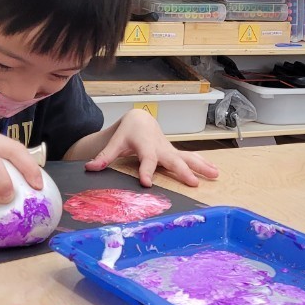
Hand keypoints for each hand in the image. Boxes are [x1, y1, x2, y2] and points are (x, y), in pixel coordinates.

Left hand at [84, 109, 218, 186]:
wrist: (141, 120)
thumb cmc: (129, 132)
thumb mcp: (115, 143)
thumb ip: (104, 156)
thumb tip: (90, 167)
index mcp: (145, 146)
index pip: (146, 160)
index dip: (146, 171)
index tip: (147, 183)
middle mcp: (161, 148)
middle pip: (173, 160)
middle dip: (183, 171)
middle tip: (193, 183)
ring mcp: (170, 151)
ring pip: (188, 158)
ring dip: (201, 166)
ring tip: (215, 174)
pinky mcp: (174, 153)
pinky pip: (190, 158)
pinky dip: (203, 164)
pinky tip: (214, 171)